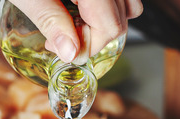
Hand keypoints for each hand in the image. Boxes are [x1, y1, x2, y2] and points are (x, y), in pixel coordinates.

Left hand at [10, 0, 142, 61]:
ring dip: (104, 23)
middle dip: (92, 37)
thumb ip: (50, 21)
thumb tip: (70, 52)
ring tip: (72, 21)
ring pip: (128, 6)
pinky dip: (110, 6)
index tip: (61, 49)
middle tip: (60, 36)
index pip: (109, 26)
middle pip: (120, 20)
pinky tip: (82, 7)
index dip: (87, 46)